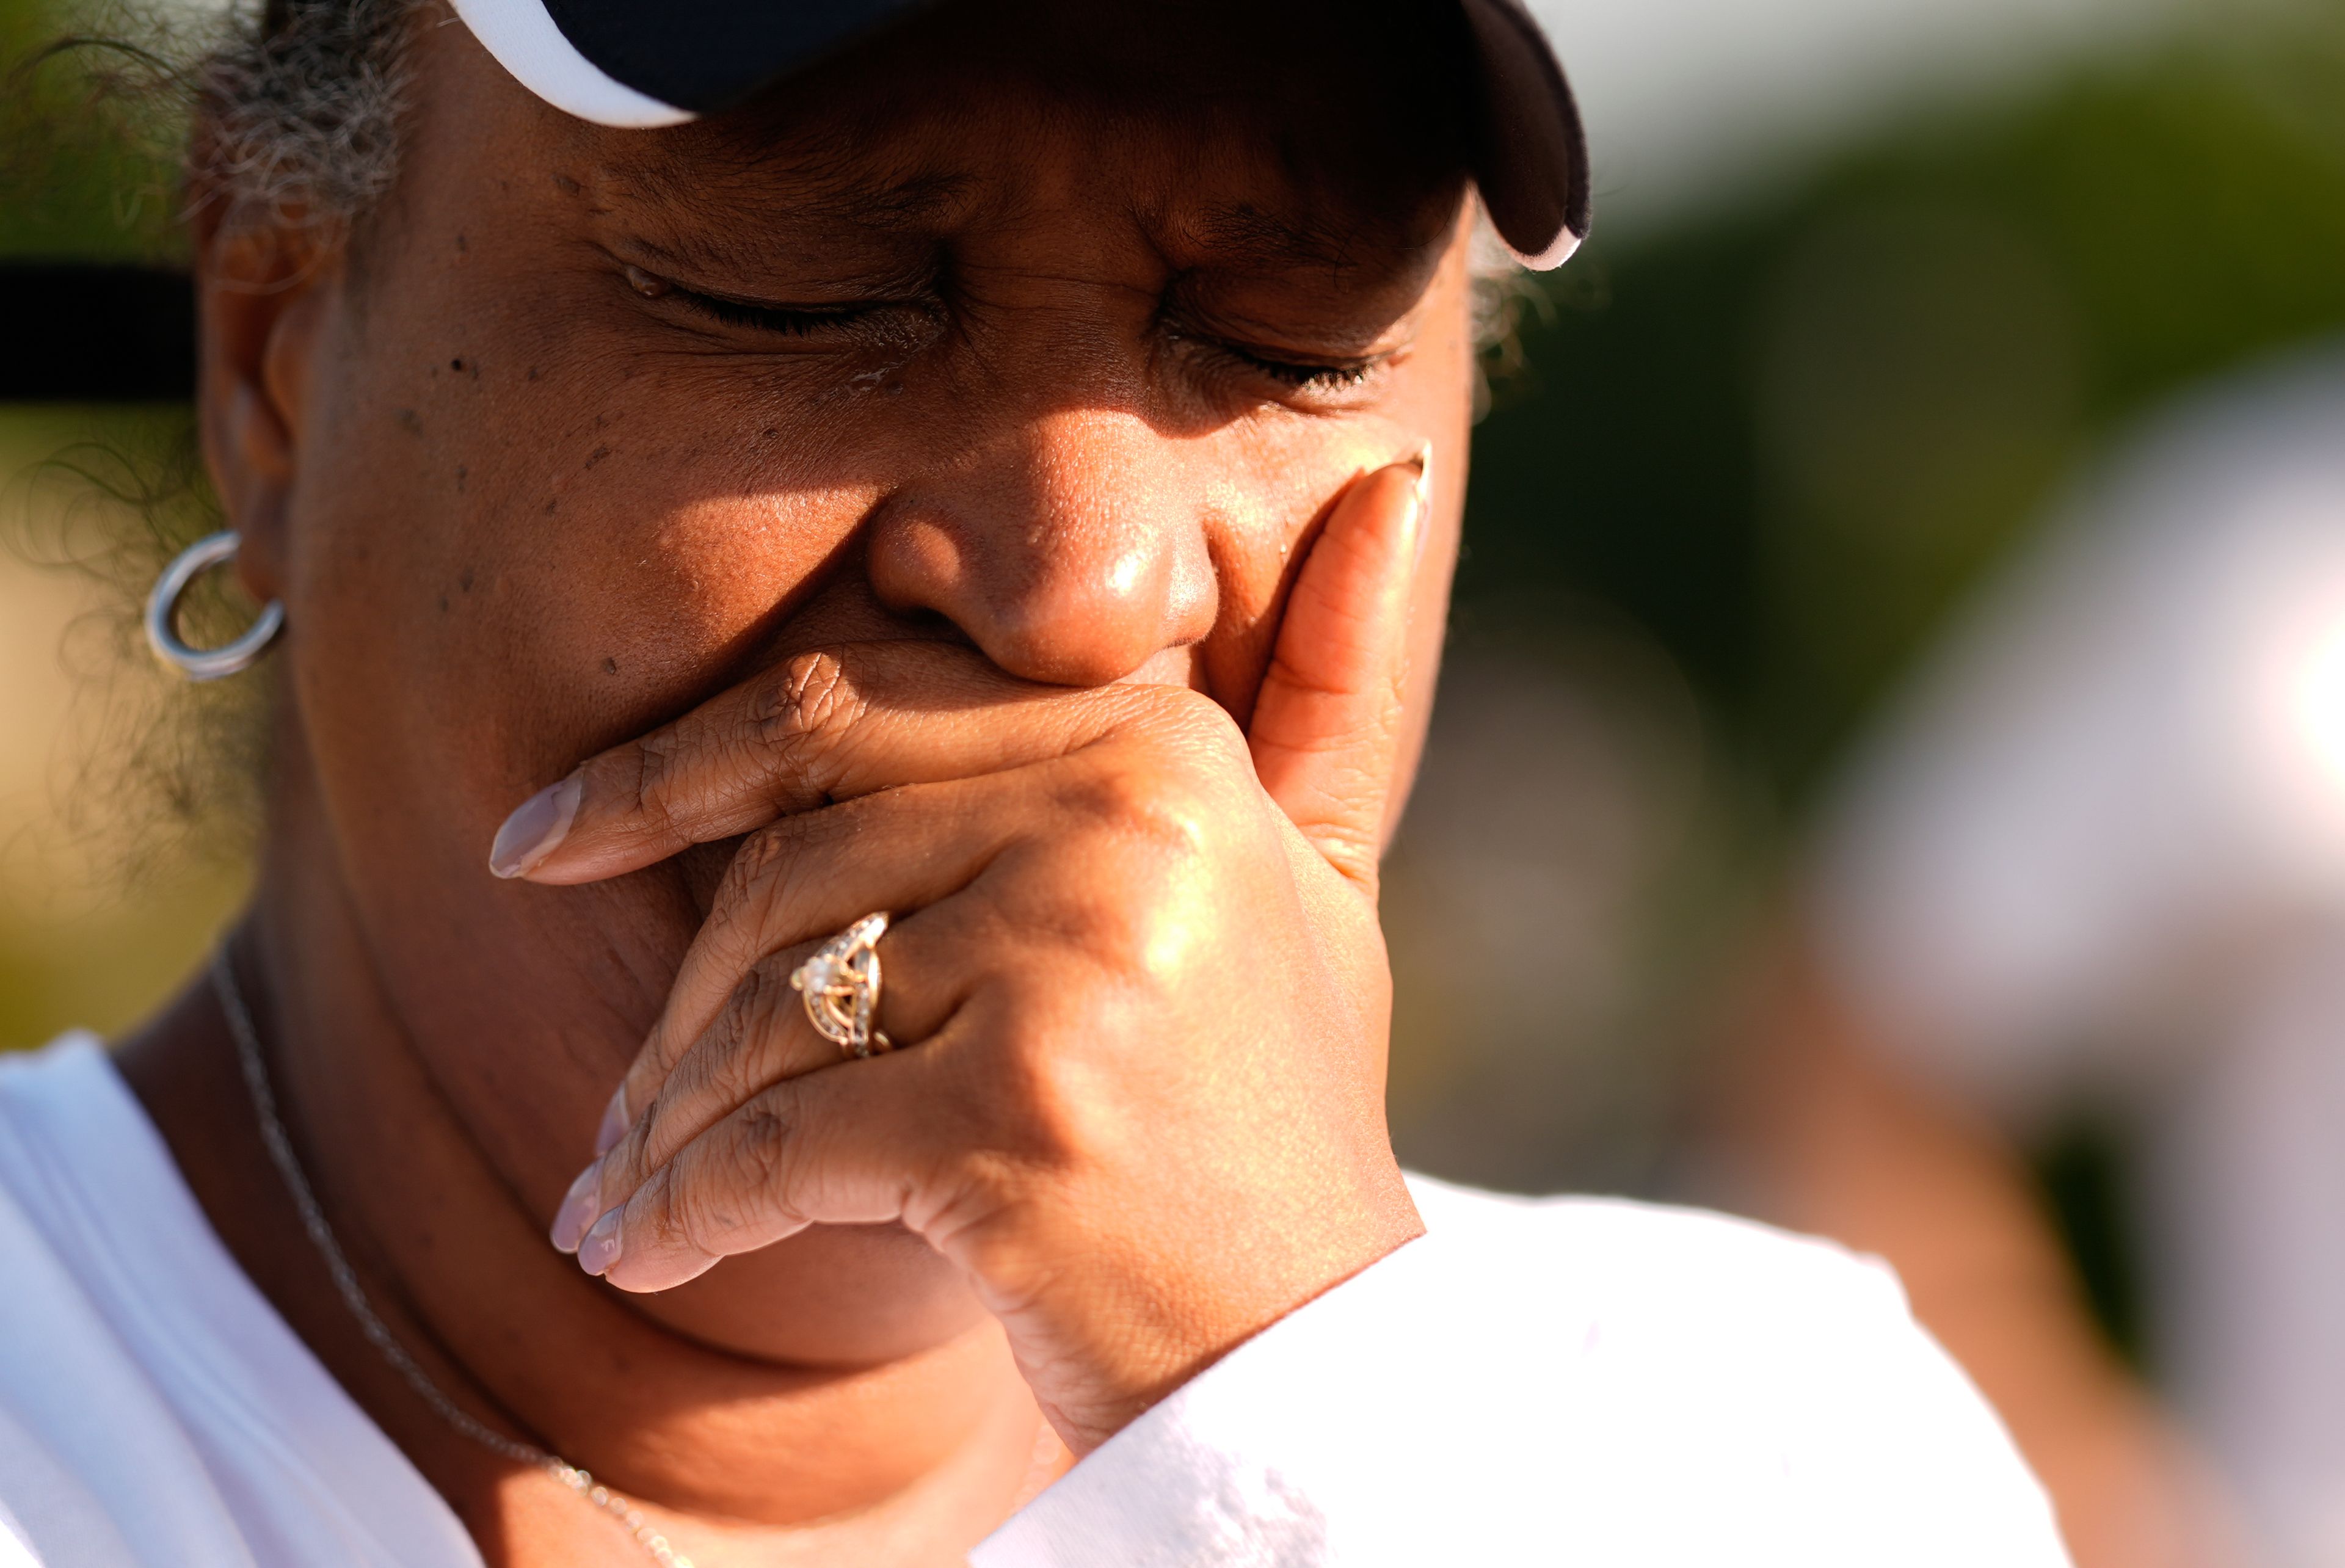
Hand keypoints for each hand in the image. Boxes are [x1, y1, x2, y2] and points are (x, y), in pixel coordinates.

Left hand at [503, 455, 1430, 1452]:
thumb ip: (1330, 682)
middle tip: (610, 1118)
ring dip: (663, 1122)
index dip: (663, 774)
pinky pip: (778, 1138)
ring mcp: (1074, 956)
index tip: (535, 841)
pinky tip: (643, 1256)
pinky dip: (685, 1208)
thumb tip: (1396, 471)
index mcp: (1160, 745)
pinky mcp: (1017, 1108)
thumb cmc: (1276, 1110)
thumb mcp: (1319, 881)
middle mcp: (1124, 818)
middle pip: (786, 871)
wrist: (1312, 1352)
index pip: (842, 715)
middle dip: (668, 1007)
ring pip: (768, 1005)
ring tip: (618, 1199)